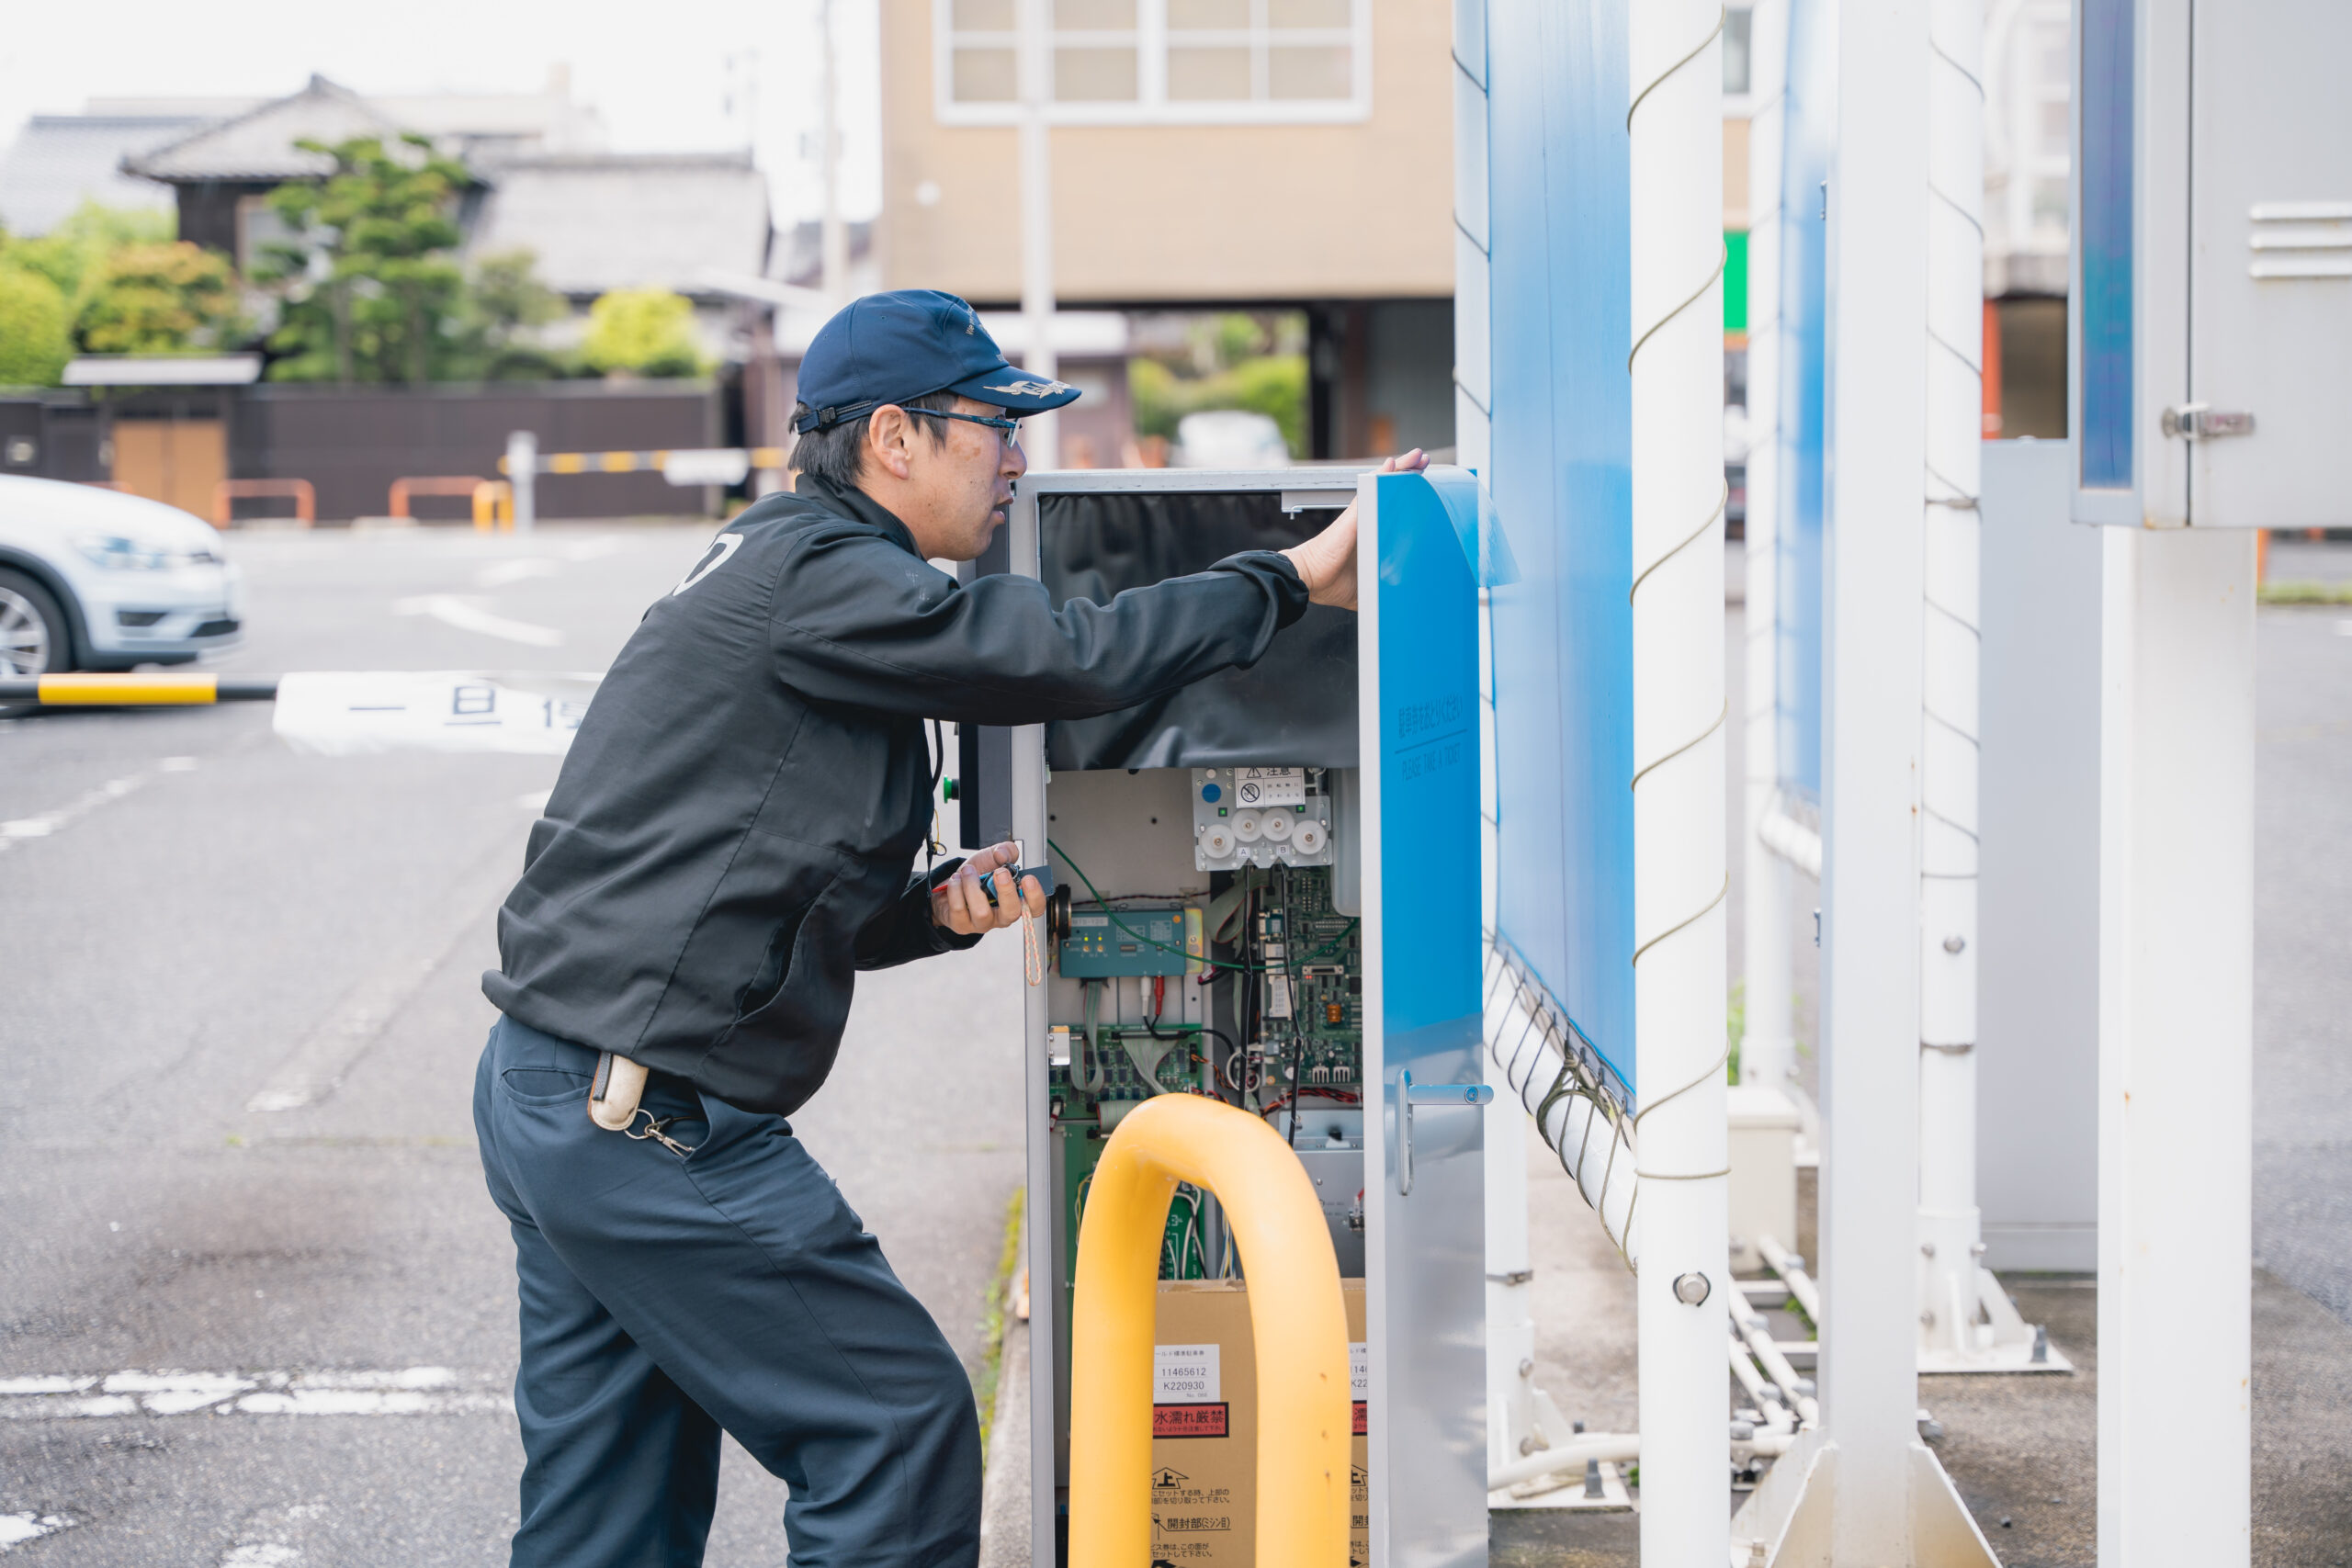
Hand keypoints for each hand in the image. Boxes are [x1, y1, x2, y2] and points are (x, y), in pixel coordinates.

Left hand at [931, 840, 1044, 936]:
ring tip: (968, 871)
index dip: (1035, 896)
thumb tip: (1003, 855)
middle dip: (1006, 891)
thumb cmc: (979, 873)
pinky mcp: (962, 925)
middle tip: (999, 873)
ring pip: (981, 911)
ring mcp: (982, 923)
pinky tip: (957, 880)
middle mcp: (1002, 915)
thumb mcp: (994, 856)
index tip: (1028, 879)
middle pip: (1011, 913)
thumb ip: (1005, 850)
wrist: (953, 882)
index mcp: (1016, 900)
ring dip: (973, 885)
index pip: (1035, 907)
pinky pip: (959, 909)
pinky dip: (956, 889)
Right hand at [1280, 449, 1429, 610]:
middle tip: (1423, 461)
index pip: (1391, 508)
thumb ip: (1382, 585)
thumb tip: (1397, 598)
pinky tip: (1393, 464)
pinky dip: (1382, 476)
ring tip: (1417, 456)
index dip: (1407, 496)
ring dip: (1400, 469)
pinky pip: (1369, 491)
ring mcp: (1359, 516)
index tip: (1422, 486)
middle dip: (1408, 474)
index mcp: (1369, 533)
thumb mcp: (1368, 583)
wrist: (1309, 578)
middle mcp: (1364, 519)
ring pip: (1382, 485)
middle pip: (1389, 490)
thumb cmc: (1330, 581)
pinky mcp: (1353, 516)